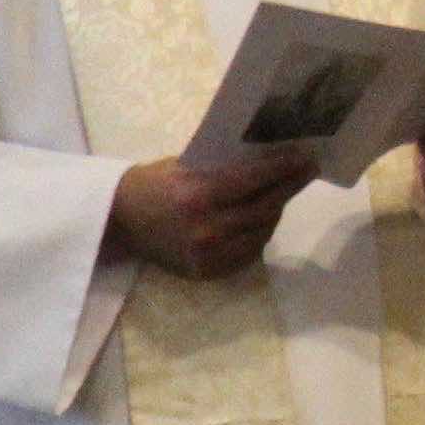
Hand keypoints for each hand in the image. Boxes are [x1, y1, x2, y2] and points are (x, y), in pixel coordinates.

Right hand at [102, 149, 317, 278]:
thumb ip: (224, 165)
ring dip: (275, 210)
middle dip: (288, 187)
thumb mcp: (185, 164)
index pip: (254, 180)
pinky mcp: (207, 272)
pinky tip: (263, 218)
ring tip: (283, 193)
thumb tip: (272, 153)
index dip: (283, 168)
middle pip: (265, 207)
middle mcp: (206, 228)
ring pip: (262, 231)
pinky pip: (249, 252)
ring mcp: (208, 254)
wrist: (118, 222)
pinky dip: (260, 234)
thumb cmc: (153, 184)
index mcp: (198, 195)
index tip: (306, 158)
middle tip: (307, 171)